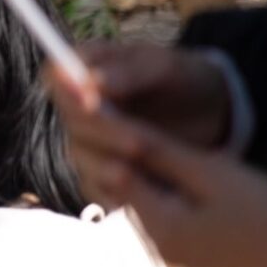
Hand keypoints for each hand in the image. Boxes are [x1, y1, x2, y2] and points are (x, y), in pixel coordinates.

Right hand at [49, 43, 235, 212]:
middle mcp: (78, 104)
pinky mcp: (101, 170)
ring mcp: (87, 139)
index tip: (91, 103)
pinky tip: (137, 199)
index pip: (57, 77)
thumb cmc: (182, 78)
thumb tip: (91, 82)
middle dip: (102, 134)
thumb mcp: (163, 68)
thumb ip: (128, 74)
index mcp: (84, 67)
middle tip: (136, 143)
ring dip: (106, 166)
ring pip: (81, 156)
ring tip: (135, 174)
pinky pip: (97, 185)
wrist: (209, 112)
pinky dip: (113, 193)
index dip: (68, 91)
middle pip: (71, 121)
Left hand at [75, 107, 266, 266]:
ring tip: (106, 118)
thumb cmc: (263, 208)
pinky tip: (132, 151)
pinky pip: (133, 205)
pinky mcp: (168, 244)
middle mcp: (147, 241)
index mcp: (157, 226)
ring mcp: (157, 247)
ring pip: (114, 193)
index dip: (98, 129)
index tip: (88, 95)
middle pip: (104, 183)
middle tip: (87, 101)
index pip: (111, 167)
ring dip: (108, 157)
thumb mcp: (208, 171)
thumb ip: (156, 149)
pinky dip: (128, 177)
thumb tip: (108, 120)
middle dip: (96, 142)